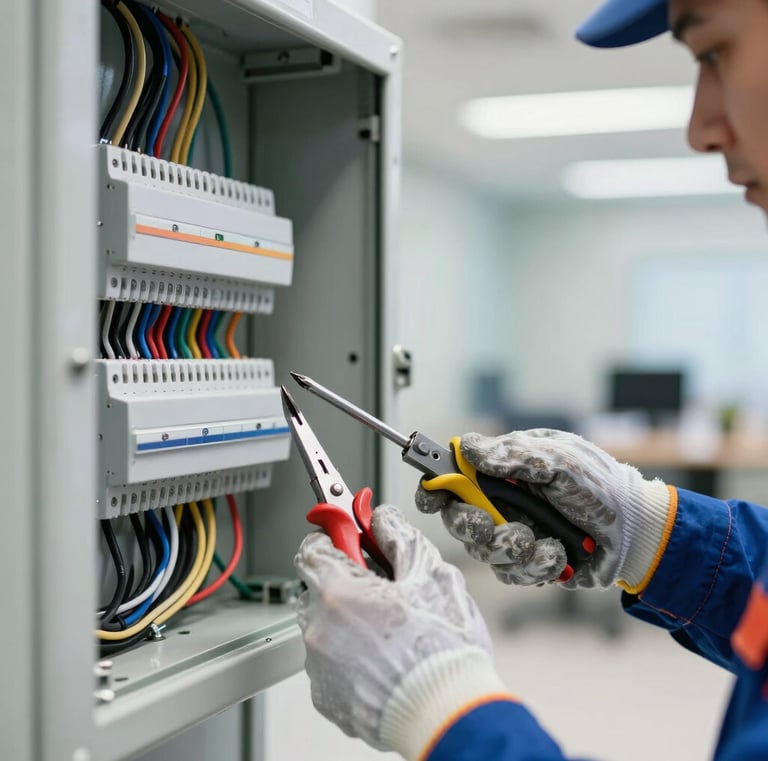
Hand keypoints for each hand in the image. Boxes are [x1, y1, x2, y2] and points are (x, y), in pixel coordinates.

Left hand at [294, 505, 511, 758]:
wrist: (449, 716)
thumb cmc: (443, 650)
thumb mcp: (430, 574)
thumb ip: (398, 537)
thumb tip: (383, 520)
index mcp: (339, 593)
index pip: (312, 548)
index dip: (333, 536)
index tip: (348, 535)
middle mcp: (320, 630)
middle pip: (318, 588)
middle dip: (345, 581)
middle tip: (382, 586)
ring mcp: (321, 668)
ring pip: (325, 627)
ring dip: (348, 621)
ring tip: (391, 630)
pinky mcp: (329, 698)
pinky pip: (332, 663)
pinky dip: (351, 657)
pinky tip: (386, 659)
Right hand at [415, 430, 673, 590]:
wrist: (634, 529)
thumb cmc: (599, 485)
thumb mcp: (558, 460)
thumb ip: (513, 455)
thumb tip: (465, 446)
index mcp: (503, 471)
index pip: (453, 478)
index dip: (435, 487)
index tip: (432, 495)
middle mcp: (501, 502)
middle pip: (457, 519)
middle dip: (471, 524)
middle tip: (490, 524)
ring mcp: (513, 533)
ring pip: (483, 551)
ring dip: (511, 547)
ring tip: (543, 542)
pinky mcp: (528, 563)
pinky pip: (511, 572)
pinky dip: (535, 564)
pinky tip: (558, 555)